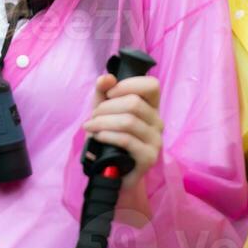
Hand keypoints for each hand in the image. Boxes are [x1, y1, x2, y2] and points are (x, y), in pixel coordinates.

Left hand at [83, 71, 162, 191]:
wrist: (111, 170)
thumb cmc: (109, 136)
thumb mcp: (103, 110)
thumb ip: (103, 91)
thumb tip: (106, 77)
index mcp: (151, 107)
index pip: (152, 85)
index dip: (128, 85)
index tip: (109, 94)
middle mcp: (157, 122)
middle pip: (134, 103)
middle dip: (106, 107)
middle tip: (93, 116)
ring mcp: (156, 141)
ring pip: (128, 121)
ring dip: (103, 122)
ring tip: (90, 127)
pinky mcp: (148, 157)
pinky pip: (126, 140)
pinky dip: (107, 135)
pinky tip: (98, 137)